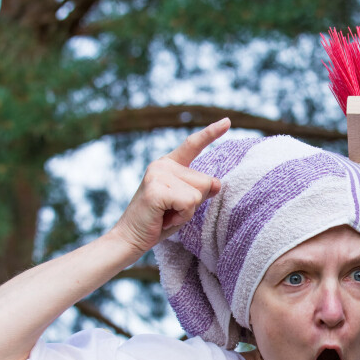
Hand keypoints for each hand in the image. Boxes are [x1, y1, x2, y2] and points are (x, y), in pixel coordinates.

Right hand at [112, 118, 229, 255]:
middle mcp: (163, 164)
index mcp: (169, 164)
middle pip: (205, 181)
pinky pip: (189, 203)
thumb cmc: (160, 221)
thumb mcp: (186, 203)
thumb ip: (200, 190)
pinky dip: (182, 216)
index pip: (193, 145)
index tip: (228, 121)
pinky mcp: (156, 189)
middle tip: (171, 211)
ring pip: (199, 193)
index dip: (211, 133)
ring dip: (188, 211)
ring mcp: (158, 175)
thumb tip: (217, 182)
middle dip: (195, 202)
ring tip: (167, 214)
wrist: (131, 238)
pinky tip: (165, 219)